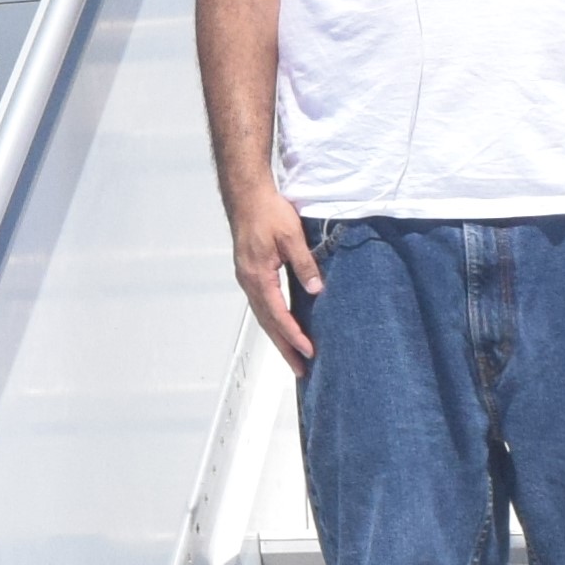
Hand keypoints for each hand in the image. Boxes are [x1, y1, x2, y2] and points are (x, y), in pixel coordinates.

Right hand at [226, 178, 320, 374]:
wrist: (247, 194)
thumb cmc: (268, 212)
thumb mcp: (291, 236)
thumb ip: (304, 264)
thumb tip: (317, 290)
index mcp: (258, 277)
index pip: (278, 315)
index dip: (294, 335)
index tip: (309, 352)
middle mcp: (250, 282)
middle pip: (268, 323)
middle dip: (285, 348)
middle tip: (301, 370)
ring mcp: (248, 278)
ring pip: (264, 316)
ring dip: (279, 337)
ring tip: (294, 355)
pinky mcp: (250, 272)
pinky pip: (262, 304)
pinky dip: (274, 320)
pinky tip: (283, 325)